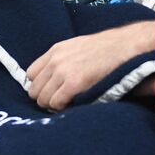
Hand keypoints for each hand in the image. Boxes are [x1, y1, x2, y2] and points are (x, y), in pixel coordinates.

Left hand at [26, 20, 154, 111]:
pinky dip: (62, 107)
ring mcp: (63, 72)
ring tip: (68, 103)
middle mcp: (55, 61)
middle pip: (34, 90)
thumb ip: (61, 60)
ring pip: (42, 99)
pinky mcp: (73, 83)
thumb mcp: (76, 47)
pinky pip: (56, 103)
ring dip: (53, 104)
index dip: (41, 85)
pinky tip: (74, 103)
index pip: (30, 74)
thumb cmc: (105, 49)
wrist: (124, 46)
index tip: (51, 91)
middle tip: (60, 100)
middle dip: (45, 97)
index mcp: (55, 51)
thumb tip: (52, 78)